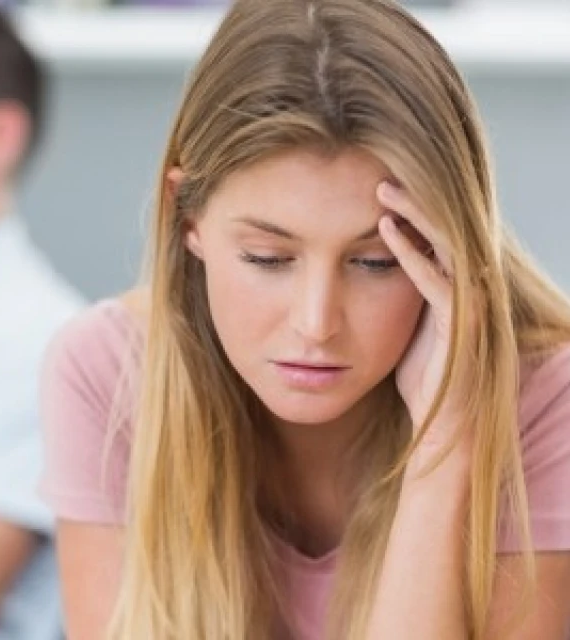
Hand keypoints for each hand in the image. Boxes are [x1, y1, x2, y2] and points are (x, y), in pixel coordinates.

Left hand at [377, 182, 473, 463]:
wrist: (444, 430)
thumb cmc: (423, 379)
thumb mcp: (406, 327)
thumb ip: (398, 297)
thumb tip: (365, 272)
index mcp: (456, 290)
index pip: (440, 237)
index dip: (415, 210)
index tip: (381, 186)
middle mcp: (470, 291)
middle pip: (447, 231)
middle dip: (416, 200)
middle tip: (382, 172)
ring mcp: (468, 306)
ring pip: (446, 245)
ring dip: (415, 214)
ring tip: (384, 189)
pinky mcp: (460, 325)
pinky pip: (435, 278)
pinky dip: (410, 252)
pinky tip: (387, 229)